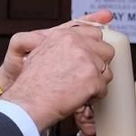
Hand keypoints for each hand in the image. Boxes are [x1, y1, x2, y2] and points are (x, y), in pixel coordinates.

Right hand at [0, 16, 115, 129]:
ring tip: (80, 89)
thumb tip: (79, 47)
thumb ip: (63, 46)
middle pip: (106, 50)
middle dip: (99, 65)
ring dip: (97, 82)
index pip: (94, 33)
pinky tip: (80, 98)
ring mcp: (86, 60)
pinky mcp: (92, 78)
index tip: (93, 58)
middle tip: (86, 77)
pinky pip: (104, 88)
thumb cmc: (32, 84)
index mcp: (64, 35)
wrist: (28, 102)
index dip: (95, 49)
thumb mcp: (42, 53)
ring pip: (107, 71)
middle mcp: (76, 43)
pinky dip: (94, 96)